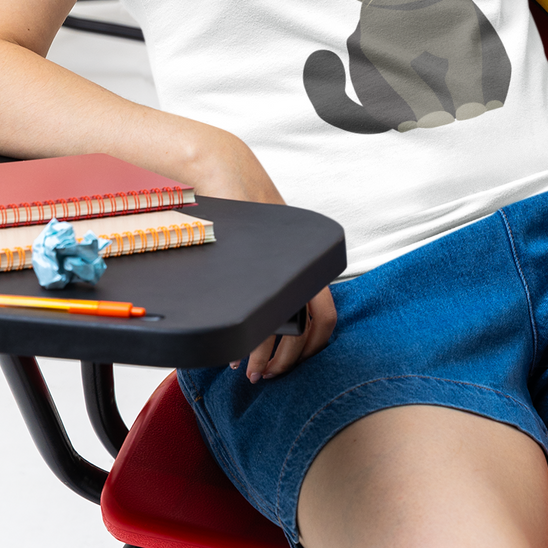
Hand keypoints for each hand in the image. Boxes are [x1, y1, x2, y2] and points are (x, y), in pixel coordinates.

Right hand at [192, 131, 338, 381]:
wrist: (222, 171)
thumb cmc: (238, 210)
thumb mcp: (260, 249)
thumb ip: (270, 278)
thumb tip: (265, 320)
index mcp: (309, 262)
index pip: (325, 317)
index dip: (310, 348)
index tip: (289, 364)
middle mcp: (304, 265)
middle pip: (311, 330)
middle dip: (289, 362)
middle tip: (269, 376)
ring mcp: (284, 266)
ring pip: (286, 329)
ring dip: (267, 358)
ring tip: (251, 372)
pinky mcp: (260, 265)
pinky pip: (260, 318)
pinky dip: (250, 344)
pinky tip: (240, 355)